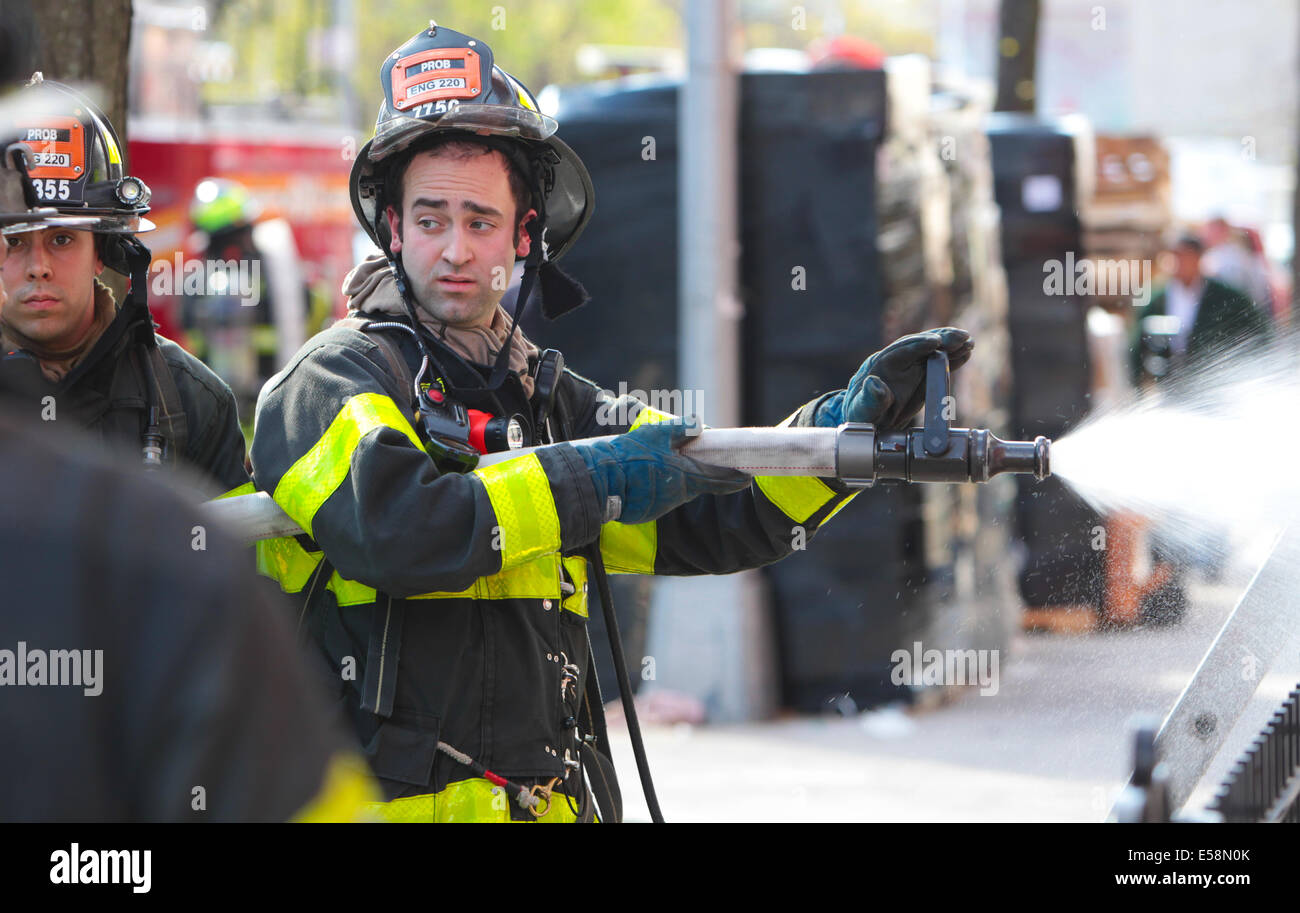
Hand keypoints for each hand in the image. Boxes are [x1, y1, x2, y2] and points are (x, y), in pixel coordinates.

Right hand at [571, 420, 750, 524]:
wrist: (597, 479)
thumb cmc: (628, 455)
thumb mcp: (655, 434)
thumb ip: (681, 429)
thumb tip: (701, 424)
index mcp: (685, 476)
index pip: (718, 479)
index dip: (734, 478)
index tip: (747, 477)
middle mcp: (677, 495)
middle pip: (696, 486)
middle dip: (704, 477)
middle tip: (711, 467)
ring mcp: (660, 506)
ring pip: (676, 492)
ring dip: (677, 482)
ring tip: (664, 468)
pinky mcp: (643, 513)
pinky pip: (657, 500)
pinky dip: (656, 490)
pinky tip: (645, 480)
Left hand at [815, 327, 972, 430]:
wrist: (869, 422)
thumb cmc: (862, 417)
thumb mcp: (862, 412)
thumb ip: (869, 400)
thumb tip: (874, 383)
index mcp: (880, 366)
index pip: (901, 350)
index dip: (918, 345)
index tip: (935, 342)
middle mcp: (896, 362)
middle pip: (920, 345)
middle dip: (941, 339)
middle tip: (961, 337)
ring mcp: (910, 367)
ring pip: (932, 351)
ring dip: (950, 345)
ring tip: (968, 341)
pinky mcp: (921, 376)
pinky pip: (939, 363)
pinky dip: (953, 357)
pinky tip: (967, 352)